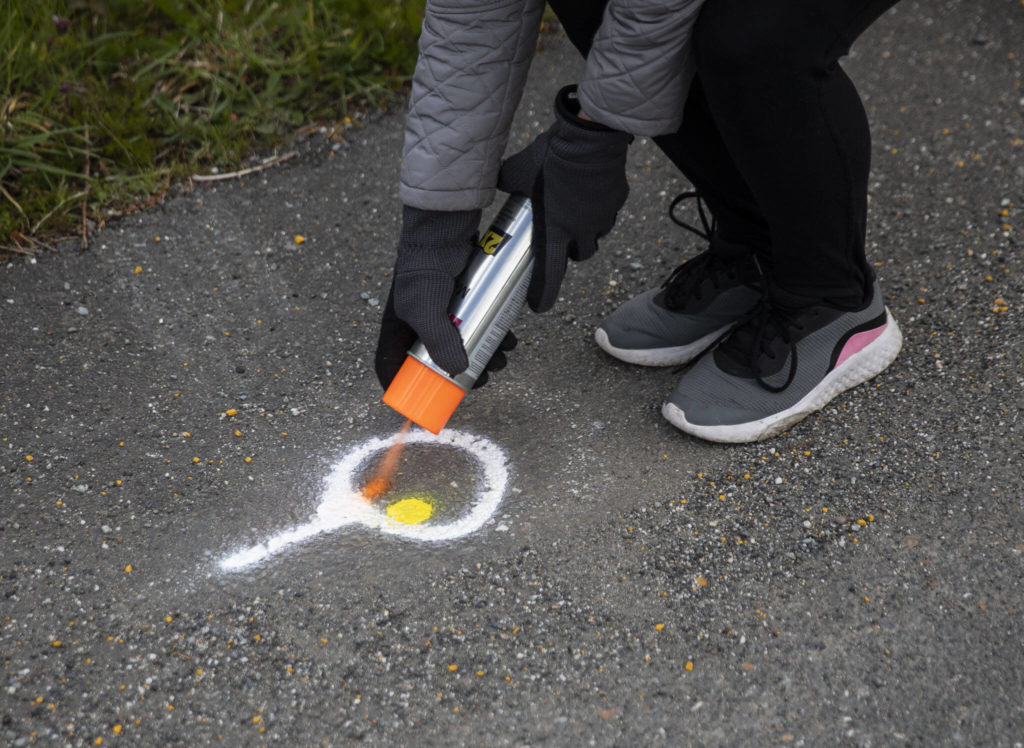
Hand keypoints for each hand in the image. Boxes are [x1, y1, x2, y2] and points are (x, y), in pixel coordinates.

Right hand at [374, 206, 517, 390]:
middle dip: (462, 375)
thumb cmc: (423, 270)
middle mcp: (418, 324)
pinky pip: (478, 326)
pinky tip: (509, 337)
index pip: (391, 367)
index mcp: (397, 330)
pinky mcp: (464, 301)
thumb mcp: (426, 310)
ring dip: (485, 356)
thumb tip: (460, 373)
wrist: (444, 230)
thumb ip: (439, 342)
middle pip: (436, 363)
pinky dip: (493, 335)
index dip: (402, 389)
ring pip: (463, 345)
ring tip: (503, 356)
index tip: (421, 406)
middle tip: (484, 378)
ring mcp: (442, 313)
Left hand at [498, 85, 631, 311]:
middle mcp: (580, 231)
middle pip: (579, 256)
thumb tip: (494, 180)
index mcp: (554, 230)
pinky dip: (599, 211)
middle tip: (560, 237)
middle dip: (570, 251)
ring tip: (575, 215)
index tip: (539, 306)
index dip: (544, 293)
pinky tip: (590, 195)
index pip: (550, 273)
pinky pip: (608, 214)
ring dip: (585, 233)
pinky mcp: (616, 202)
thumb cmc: (551, 157)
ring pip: (595, 237)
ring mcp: (601, 218)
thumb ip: (506, 182)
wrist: (589, 137)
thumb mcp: (518, 171)